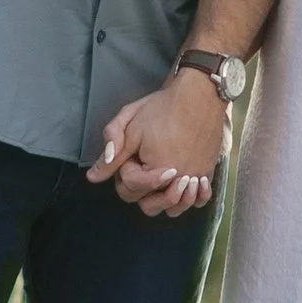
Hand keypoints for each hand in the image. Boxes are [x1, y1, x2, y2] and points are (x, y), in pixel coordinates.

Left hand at [88, 70, 227, 217]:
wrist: (199, 94)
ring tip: (165, 179)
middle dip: (142, 190)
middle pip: (149, 206)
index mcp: (155, 169)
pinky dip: (194, 199)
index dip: (126, 171)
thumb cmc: (163, 107)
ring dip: (166, 200)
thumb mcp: (130, 125)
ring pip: (175, 208)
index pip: (130, 187)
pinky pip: (201, 200)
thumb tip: (93, 177)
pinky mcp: (208, 172)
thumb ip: (112, 154)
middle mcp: (178, 180)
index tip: (137, 153)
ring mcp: (196, 178)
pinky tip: (188, 185)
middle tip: (146, 167)